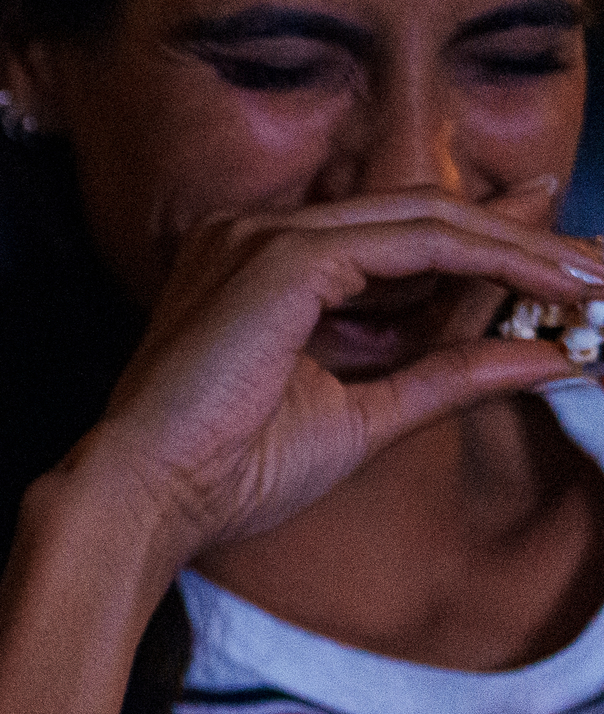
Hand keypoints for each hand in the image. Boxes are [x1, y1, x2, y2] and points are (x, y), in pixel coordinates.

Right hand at [64, 186, 602, 565]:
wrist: (154, 496)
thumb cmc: (232, 470)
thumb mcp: (368, 415)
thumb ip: (449, 375)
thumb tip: (547, 360)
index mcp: (266, 268)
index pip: (401, 239)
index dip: (491, 246)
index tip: (568, 267)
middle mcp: (261, 236)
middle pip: (423, 217)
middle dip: (522, 239)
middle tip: (600, 267)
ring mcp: (267, 237)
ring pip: (427, 220)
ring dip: (521, 248)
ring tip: (593, 279)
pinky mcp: (284, 256)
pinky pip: (413, 242)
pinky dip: (489, 259)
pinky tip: (550, 286)